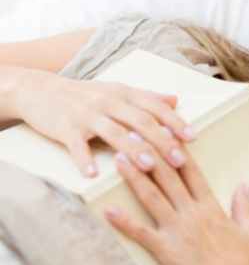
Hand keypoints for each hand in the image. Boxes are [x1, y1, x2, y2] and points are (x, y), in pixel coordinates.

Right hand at [14, 70, 193, 176]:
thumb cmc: (86, 95)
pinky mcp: (65, 128)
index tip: (192, 137)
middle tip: (179, 160)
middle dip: (162, 141)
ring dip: (133, 150)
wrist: (39, 89)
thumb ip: (147, 97)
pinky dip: (83, 159)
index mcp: (125, 94)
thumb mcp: (117, 91)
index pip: (155, 107)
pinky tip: (92, 175)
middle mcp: (109, 102)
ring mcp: (86, 114)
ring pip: (114, 132)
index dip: (175, 121)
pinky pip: (76, 145)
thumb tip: (176, 100)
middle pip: (140, 121)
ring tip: (149, 167)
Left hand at [104, 141, 248, 264]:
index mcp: (211, 207)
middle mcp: (192, 213)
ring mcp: (178, 231)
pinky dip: (123, 222)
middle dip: (149, 153)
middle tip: (134, 135)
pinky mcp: (166, 251)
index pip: (192, 172)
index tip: (165, 133)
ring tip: (119, 158)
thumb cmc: (243, 263)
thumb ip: (243, 204)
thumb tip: (244, 184)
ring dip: (134, 177)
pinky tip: (107, 210)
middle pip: (168, 177)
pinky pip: (141, 233)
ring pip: (152, 197)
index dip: (177, 151)